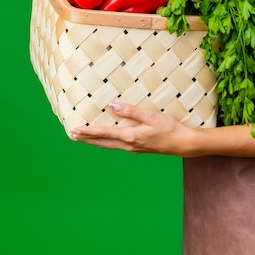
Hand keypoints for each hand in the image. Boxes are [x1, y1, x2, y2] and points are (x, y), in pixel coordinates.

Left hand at [70, 102, 191, 155]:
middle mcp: (129, 145)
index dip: (88, 132)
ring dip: (95, 141)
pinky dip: (107, 141)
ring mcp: (133, 148)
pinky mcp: (138, 148)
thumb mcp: (151, 116)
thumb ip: (132, 111)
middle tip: (72, 136)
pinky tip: (107, 138)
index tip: (74, 130)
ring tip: (84, 138)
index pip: (104, 133)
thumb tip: (113, 106)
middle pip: (102, 143)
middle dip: (87, 139)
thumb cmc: (169, 128)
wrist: (183, 144)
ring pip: (109, 145)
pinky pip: (117, 145)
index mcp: (130, 137)